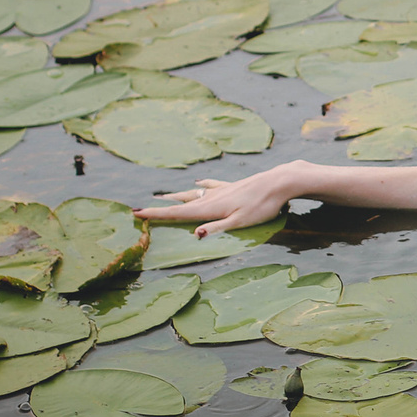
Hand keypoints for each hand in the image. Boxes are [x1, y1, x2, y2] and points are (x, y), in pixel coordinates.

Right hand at [134, 167, 300, 237]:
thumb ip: (217, 228)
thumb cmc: (263, 205)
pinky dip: (201, 185)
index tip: (136, 213)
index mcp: (211, 208)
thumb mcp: (241, 222)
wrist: (280, 182)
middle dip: (162, 207)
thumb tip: (195, 235)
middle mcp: (212, 197)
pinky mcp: (232, 186)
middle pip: (182, 203)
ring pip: (194, 193)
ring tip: (163, 196)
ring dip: (177, 196)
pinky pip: (211, 185)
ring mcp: (222, 190)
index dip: (157, 214)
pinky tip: (198, 181)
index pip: (179, 213)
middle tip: (142, 208)